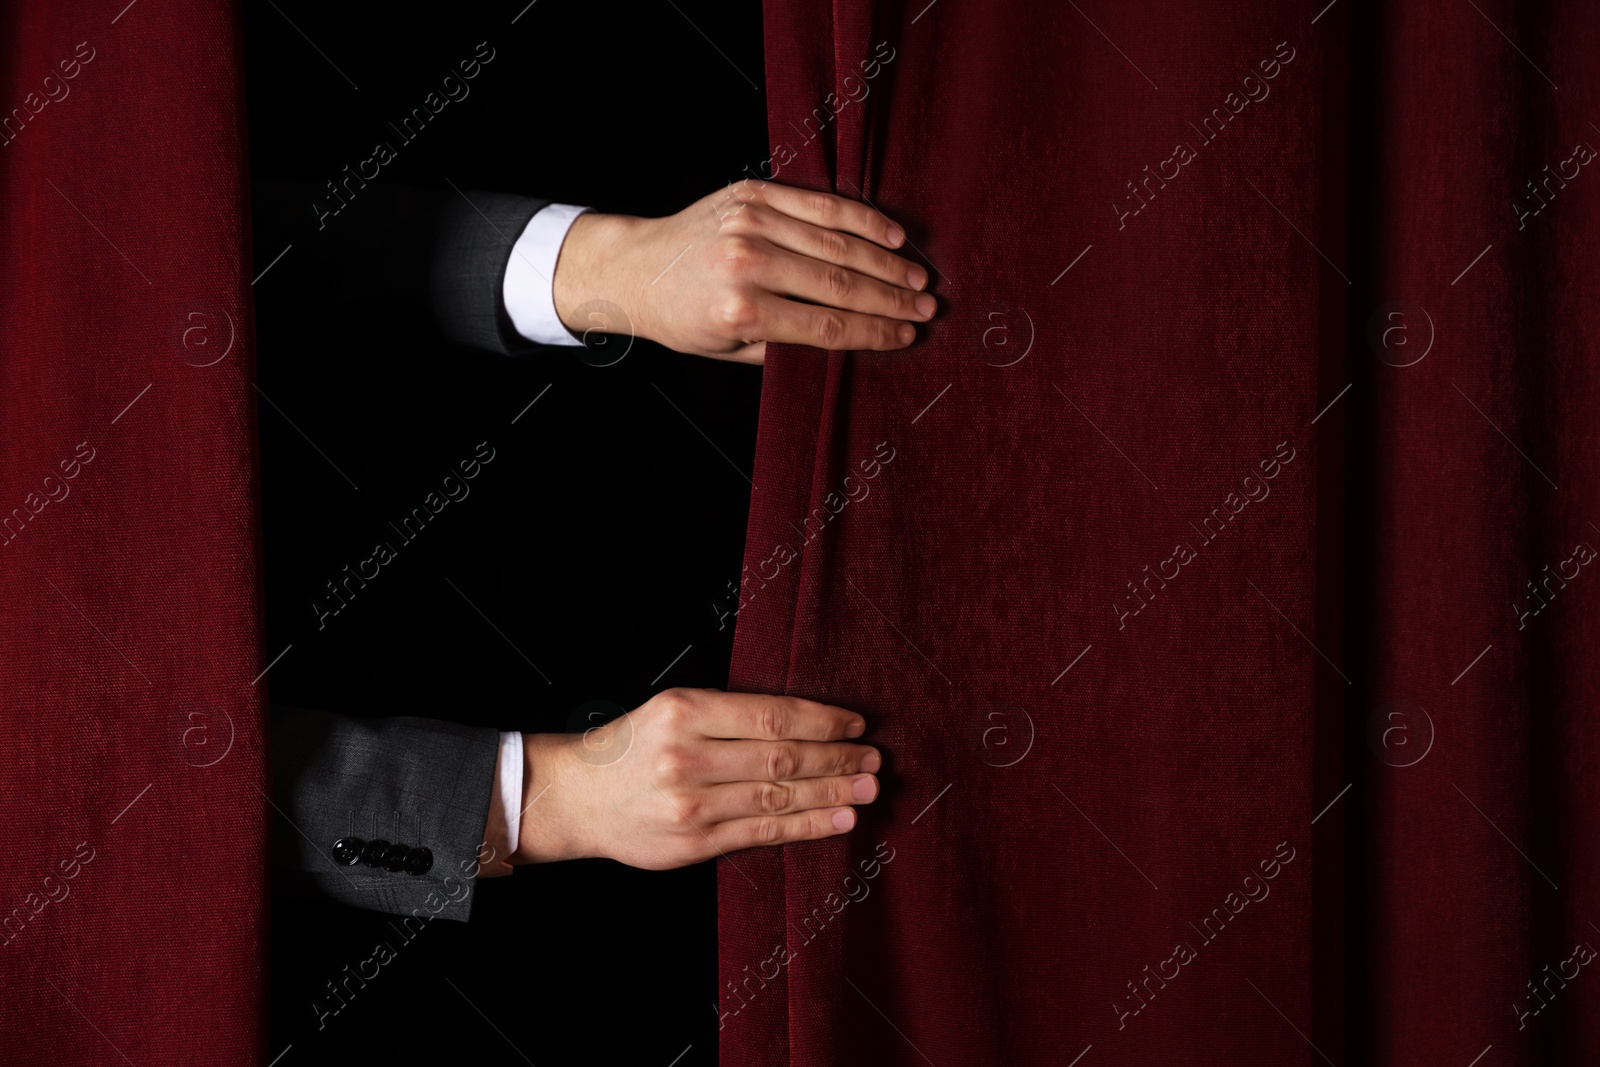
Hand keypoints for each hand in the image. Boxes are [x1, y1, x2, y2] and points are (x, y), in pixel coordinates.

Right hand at [509, 688, 881, 868]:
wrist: (578, 797)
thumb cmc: (634, 747)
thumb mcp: (673, 710)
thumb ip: (731, 716)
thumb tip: (808, 725)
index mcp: (685, 712)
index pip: (772, 716)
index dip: (823, 722)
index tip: (855, 725)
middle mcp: (688, 758)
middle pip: (782, 758)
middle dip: (837, 759)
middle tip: (874, 760)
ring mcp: (691, 806)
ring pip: (778, 797)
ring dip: (831, 794)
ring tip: (867, 790)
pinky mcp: (693, 844)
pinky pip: (762, 833)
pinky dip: (806, 826)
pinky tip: (837, 821)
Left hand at [551, 180, 934, 362]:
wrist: (635, 268)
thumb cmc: (683, 317)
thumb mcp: (729, 349)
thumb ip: (785, 346)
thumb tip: (851, 340)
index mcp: (741, 310)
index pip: (827, 324)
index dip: (874, 332)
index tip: (907, 336)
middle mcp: (747, 262)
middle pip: (840, 283)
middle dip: (892, 299)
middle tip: (927, 308)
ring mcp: (751, 222)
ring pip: (837, 242)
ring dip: (886, 261)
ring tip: (917, 278)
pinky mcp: (753, 193)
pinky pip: (819, 205)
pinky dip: (859, 219)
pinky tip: (890, 235)